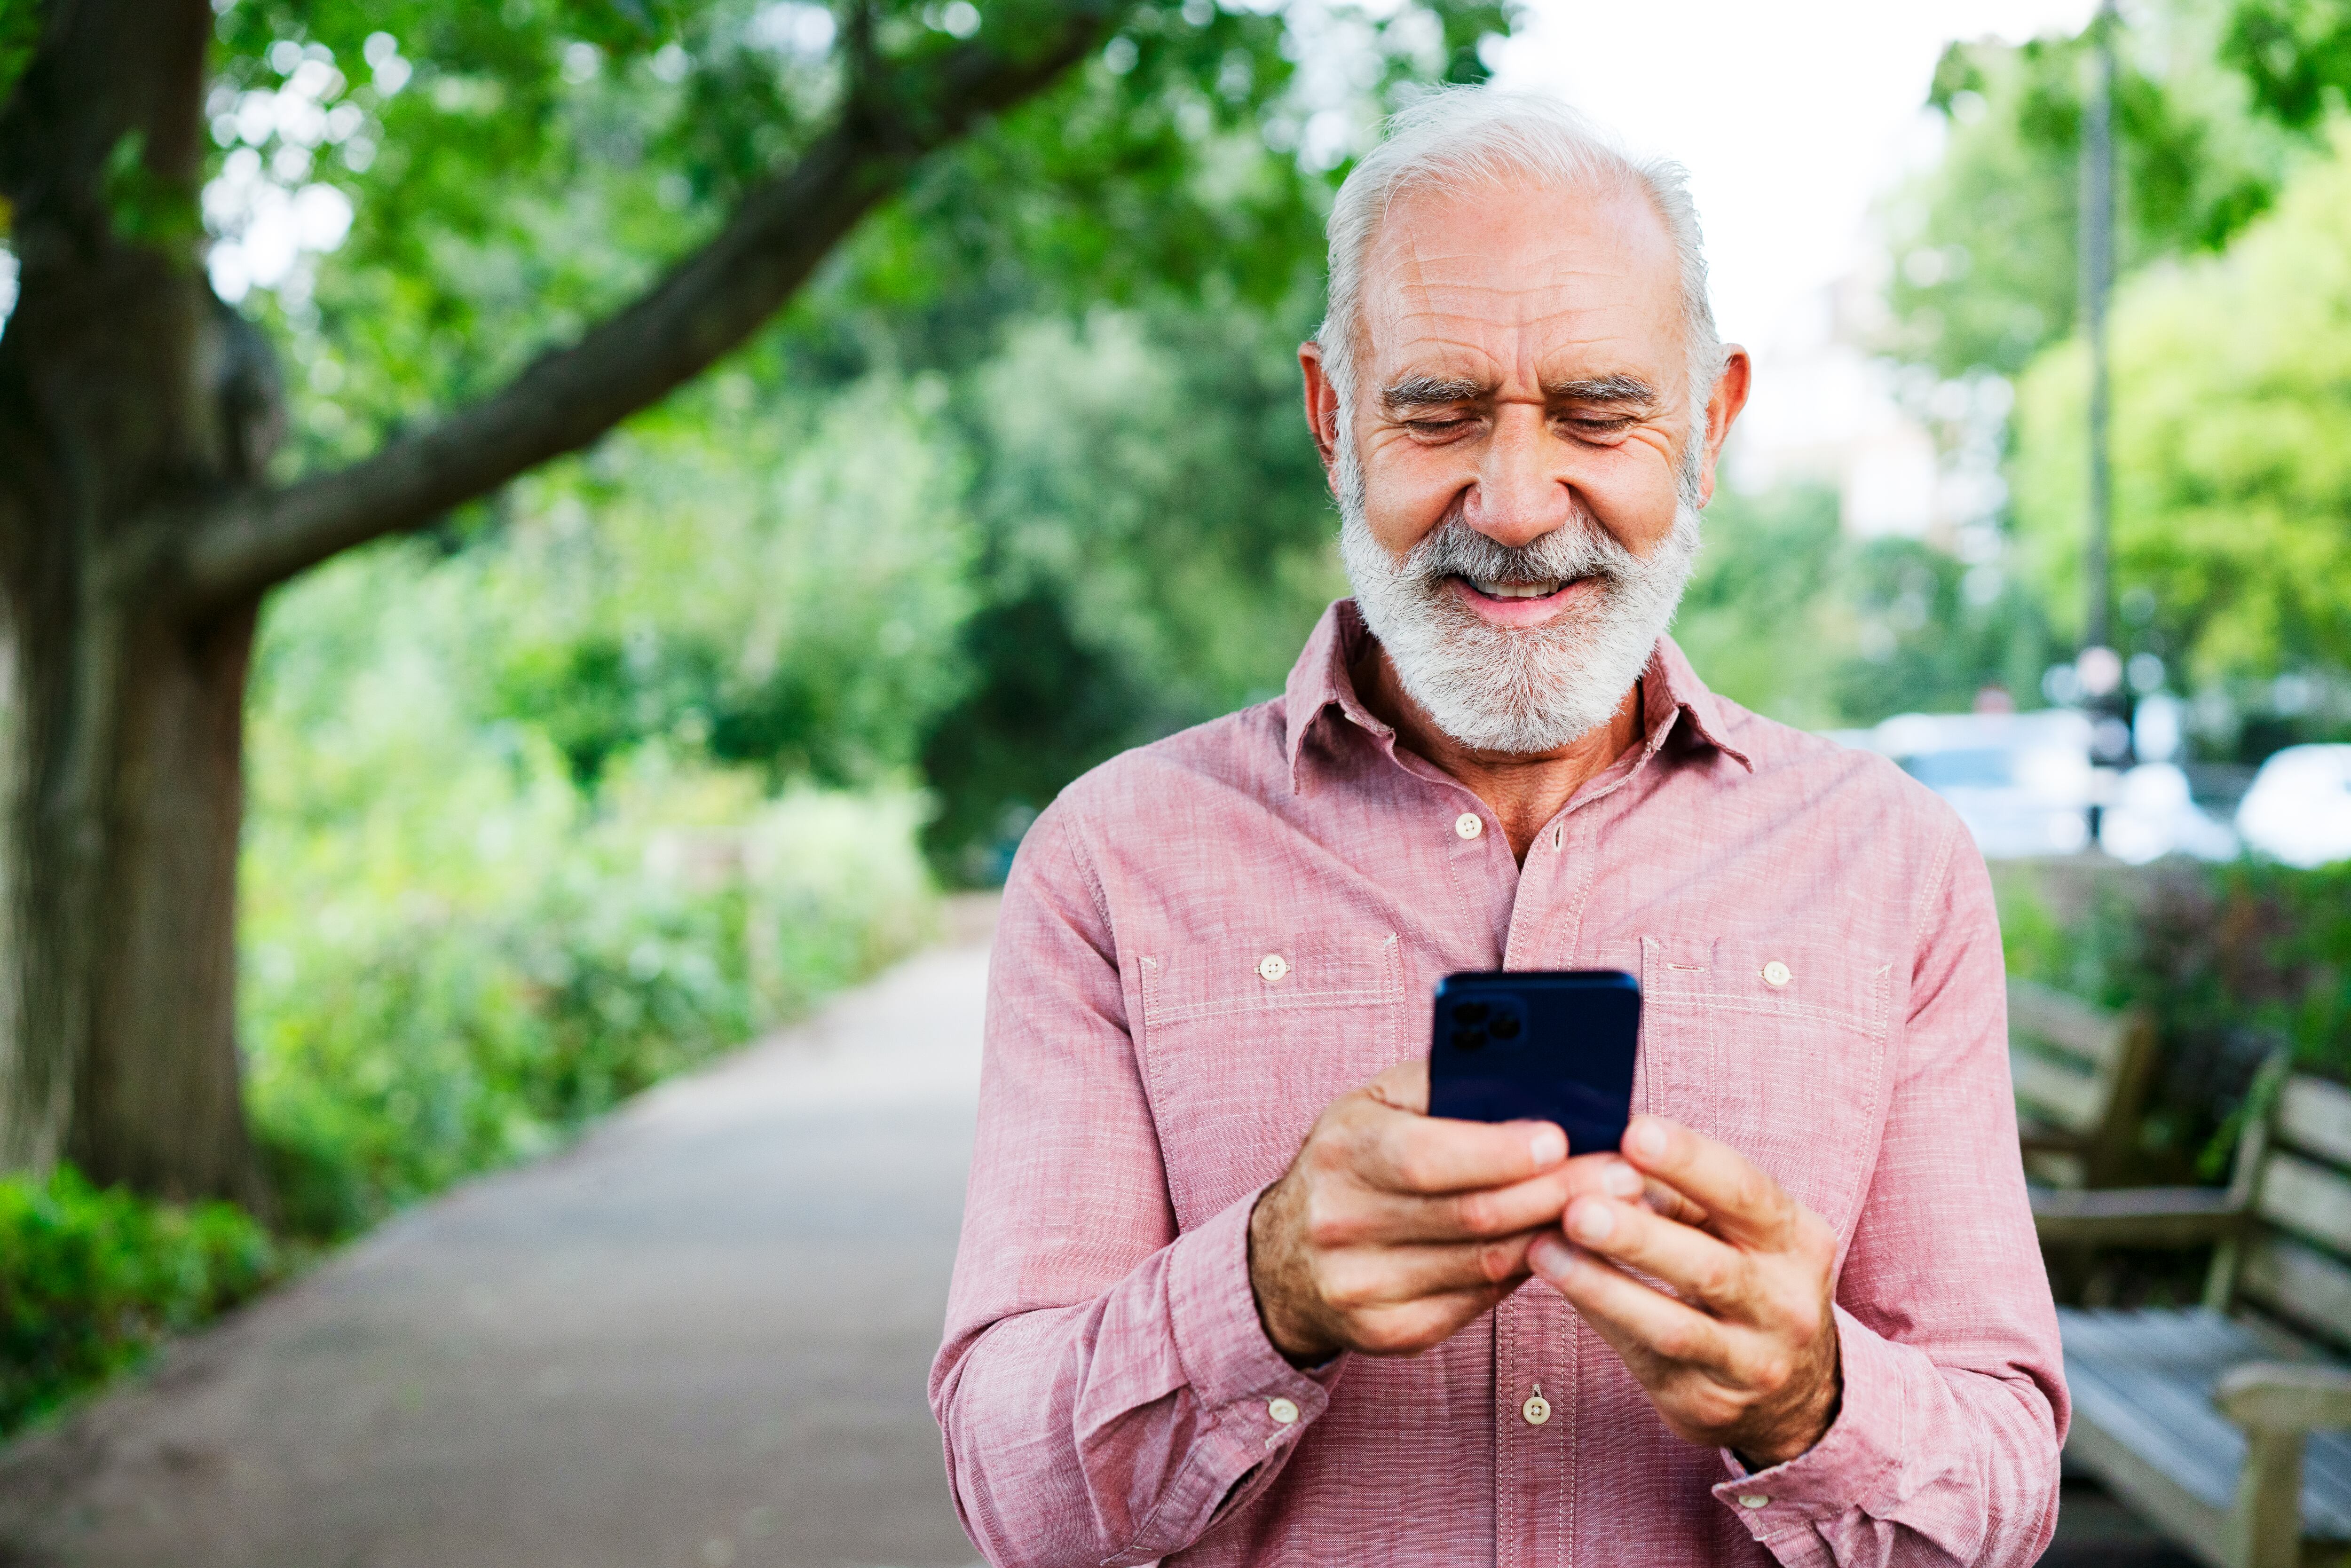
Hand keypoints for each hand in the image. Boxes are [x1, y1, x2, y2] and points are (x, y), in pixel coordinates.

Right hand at [1247, 1060, 1632, 1363]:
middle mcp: (1342, 1223)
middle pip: (1472, 1214)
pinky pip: (1477, 1302)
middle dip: (1559, 1192)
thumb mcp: (1377, 1104)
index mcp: (1341, 1151)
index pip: (1427, 1156)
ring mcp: (1362, 1287)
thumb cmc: (1353, 1160)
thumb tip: (1533, 1078)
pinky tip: (1563, 1246)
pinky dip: (1526, 1272)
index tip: (1563, 1138)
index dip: (1499, 1151)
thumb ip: (1442, 1084)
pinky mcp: (1389, 1332)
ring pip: (1485, 1263)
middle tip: (1625, 1174)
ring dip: (1558, 1233)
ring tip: (1614, 1206)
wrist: (1283, 1257)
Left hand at [1528, 1115, 1839, 1467]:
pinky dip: (1599, 1317)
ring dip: (1602, 1285)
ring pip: (1673, 1325)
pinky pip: (1645, 1356)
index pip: (1746, 1193)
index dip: (1690, 1162)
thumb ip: (1681, 1195)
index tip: (1634, 1133)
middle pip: (1709, 1266)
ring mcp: (1751, 1362)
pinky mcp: (1707, 1403)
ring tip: (1545, 1251)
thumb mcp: (1738, 1231)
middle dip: (1638, 1235)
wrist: (1793, 1393)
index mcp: (1797, 1241)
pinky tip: (1558, 1285)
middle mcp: (1786, 1305)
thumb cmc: (1747, 1277)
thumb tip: (1606, 1157)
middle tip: (1577, 1207)